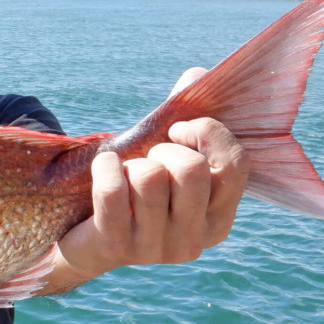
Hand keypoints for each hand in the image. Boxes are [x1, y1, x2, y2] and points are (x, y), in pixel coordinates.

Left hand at [43, 69, 249, 293]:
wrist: (86, 238)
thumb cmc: (135, 191)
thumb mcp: (165, 159)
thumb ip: (185, 117)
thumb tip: (198, 75)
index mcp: (219, 219)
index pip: (236, 164)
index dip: (208, 133)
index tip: (180, 130)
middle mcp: (194, 241)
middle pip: (191, 169)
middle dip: (164, 149)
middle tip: (151, 159)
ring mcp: (155, 248)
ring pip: (149, 177)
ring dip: (131, 163)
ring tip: (127, 175)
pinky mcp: (116, 245)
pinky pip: (112, 190)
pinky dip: (104, 167)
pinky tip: (104, 171)